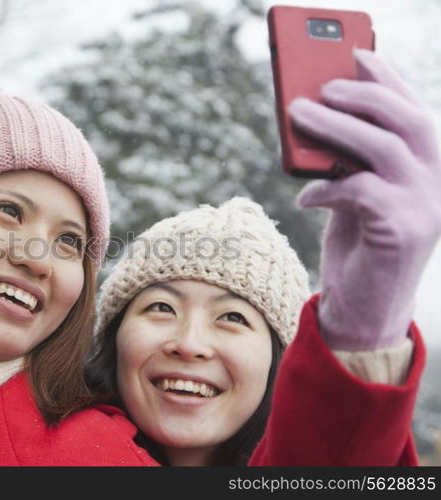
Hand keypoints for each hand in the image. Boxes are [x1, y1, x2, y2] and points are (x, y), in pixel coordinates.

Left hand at [289, 49, 440, 350]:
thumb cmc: (357, 246)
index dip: (387, 79)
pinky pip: (361, 192)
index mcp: (427, 169)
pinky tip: (304, 197)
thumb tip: (316, 118)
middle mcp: (437, 183)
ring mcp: (425, 207)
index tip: (356, 55)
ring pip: (382, 148)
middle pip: (405, 120)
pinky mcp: (403, 232)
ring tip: (296, 115)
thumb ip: (350, 162)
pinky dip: (327, 188)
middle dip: (360, 96)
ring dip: (334, 127)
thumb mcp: (355, 195)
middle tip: (317, 89)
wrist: (365, 309)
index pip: (413, 111)